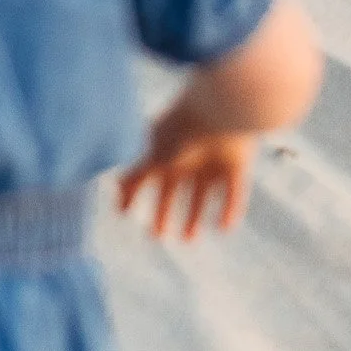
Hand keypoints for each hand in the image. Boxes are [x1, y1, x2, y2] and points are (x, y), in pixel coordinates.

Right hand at [115, 103, 258, 239]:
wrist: (218, 110)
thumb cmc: (177, 130)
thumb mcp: (148, 156)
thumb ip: (131, 176)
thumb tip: (113, 196)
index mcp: (163, 151)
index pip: (145, 176)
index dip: (134, 193)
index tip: (124, 212)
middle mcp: (185, 158)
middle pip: (173, 190)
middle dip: (165, 212)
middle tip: (157, 236)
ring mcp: (212, 162)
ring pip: (202, 195)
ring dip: (195, 216)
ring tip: (188, 239)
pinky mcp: (236, 166)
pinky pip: (235, 193)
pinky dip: (230, 210)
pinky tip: (224, 228)